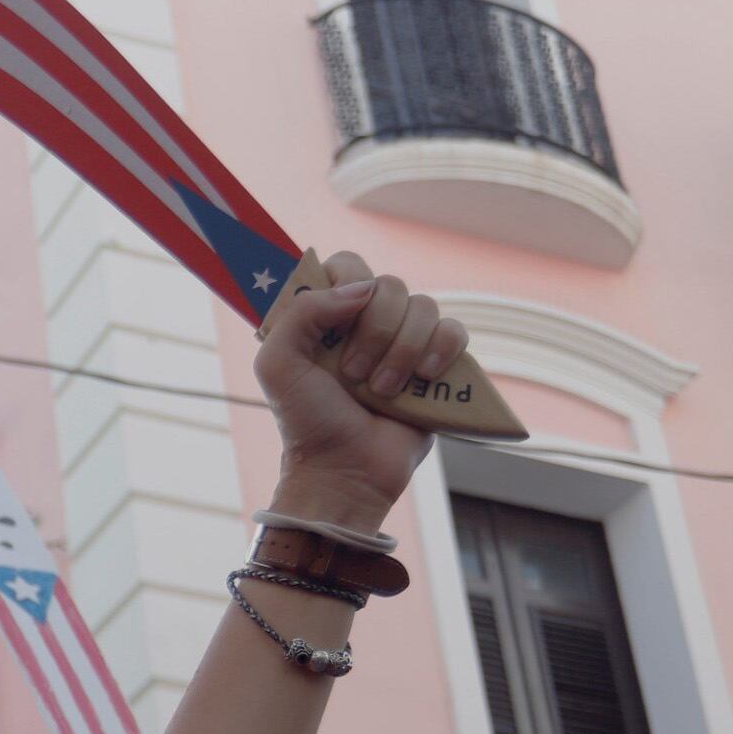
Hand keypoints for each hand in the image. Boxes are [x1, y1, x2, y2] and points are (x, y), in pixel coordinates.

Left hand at [253, 252, 464, 533]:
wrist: (345, 469)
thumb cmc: (307, 421)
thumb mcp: (278, 365)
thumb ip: (302, 312)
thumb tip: (361, 289)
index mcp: (326, 317)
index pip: (347, 264)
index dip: (346, 283)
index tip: (335, 323)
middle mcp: (366, 323)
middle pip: (389, 285)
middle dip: (373, 331)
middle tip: (352, 374)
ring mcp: (404, 342)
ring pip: (423, 307)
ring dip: (401, 351)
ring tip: (381, 391)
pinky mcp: (436, 364)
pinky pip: (454, 330)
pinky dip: (441, 350)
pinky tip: (423, 378)